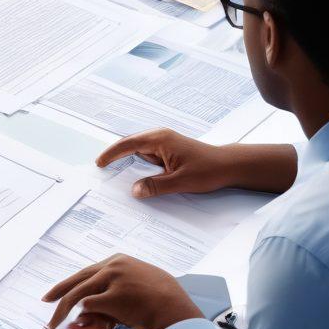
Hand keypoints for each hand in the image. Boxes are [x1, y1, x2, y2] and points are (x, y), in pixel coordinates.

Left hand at [42, 254, 201, 328]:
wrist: (175, 308)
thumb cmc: (159, 302)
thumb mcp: (133, 292)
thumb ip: (110, 299)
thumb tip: (83, 313)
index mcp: (118, 261)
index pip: (86, 272)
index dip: (68, 283)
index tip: (55, 293)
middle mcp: (113, 265)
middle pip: (78, 280)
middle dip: (59, 294)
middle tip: (45, 304)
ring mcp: (113, 278)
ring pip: (79, 293)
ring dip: (63, 311)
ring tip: (53, 324)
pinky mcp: (115, 294)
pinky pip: (90, 305)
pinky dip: (82, 315)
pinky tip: (75, 324)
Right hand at [95, 129, 239, 198]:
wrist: (228, 166)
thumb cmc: (208, 170)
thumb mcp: (180, 181)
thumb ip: (155, 186)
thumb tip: (134, 190)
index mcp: (160, 139)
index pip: (128, 144)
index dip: (112, 154)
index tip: (100, 163)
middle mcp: (160, 137)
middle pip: (131, 144)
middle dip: (116, 154)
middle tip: (101, 167)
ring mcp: (165, 143)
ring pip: (139, 150)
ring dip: (128, 160)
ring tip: (113, 172)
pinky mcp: (169, 150)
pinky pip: (149, 155)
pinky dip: (139, 164)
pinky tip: (136, 176)